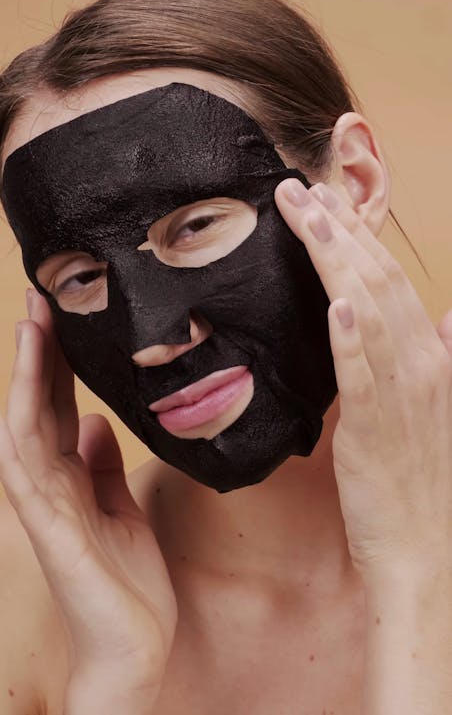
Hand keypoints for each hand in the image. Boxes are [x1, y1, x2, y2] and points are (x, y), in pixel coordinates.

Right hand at [0, 290, 176, 710]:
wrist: (135, 647)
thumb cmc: (127, 579)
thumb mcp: (121, 506)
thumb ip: (102, 463)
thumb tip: (92, 420)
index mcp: (70, 475)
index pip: (56, 403)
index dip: (56, 358)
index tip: (58, 310)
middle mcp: (52, 484)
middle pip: (37, 405)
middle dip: (38, 352)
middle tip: (39, 296)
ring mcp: (48, 509)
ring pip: (26, 433)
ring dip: (22, 382)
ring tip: (24, 332)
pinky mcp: (54, 537)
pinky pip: (26, 487)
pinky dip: (8, 451)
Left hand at [275, 179, 451, 580]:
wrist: (423, 549)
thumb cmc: (418, 477)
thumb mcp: (434, 407)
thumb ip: (440, 355)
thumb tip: (449, 314)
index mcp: (429, 355)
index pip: (390, 278)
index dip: (357, 234)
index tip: (323, 199)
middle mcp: (420, 363)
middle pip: (377, 279)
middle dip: (337, 229)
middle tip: (300, 187)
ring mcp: (399, 393)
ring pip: (368, 309)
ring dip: (335, 258)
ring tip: (305, 214)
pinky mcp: (373, 426)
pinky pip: (361, 372)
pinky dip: (351, 332)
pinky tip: (335, 299)